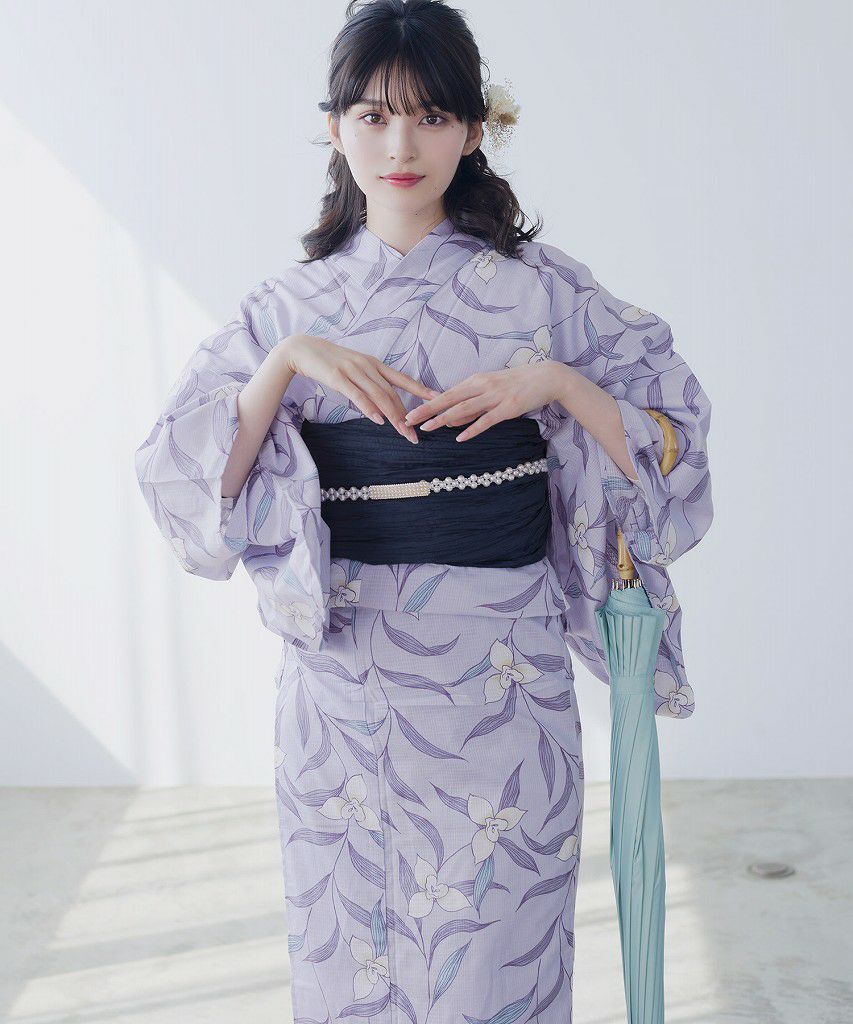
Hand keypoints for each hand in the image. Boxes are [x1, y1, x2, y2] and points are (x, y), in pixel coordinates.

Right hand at [282, 334, 438, 443]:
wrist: (303, 349)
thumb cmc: (330, 362)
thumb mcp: (355, 369)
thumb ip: (370, 383)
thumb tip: (383, 404)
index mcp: (374, 364)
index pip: (402, 379)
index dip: (420, 390)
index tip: (437, 399)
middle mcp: (367, 366)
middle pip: (392, 393)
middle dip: (405, 415)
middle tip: (415, 434)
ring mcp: (353, 370)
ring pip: (379, 395)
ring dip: (392, 416)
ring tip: (402, 432)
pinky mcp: (338, 377)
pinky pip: (357, 395)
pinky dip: (369, 408)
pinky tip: (378, 420)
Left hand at [403, 362, 567, 440]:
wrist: (546, 377)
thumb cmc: (517, 384)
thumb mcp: (491, 391)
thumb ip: (471, 406)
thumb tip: (450, 421)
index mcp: (476, 381)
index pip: (446, 394)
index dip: (427, 404)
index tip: (410, 412)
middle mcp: (482, 386)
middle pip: (449, 399)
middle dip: (427, 410)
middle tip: (408, 419)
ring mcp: (495, 396)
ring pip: (464, 408)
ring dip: (443, 418)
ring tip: (427, 428)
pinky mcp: (508, 407)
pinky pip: (487, 420)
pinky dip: (472, 428)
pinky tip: (459, 437)